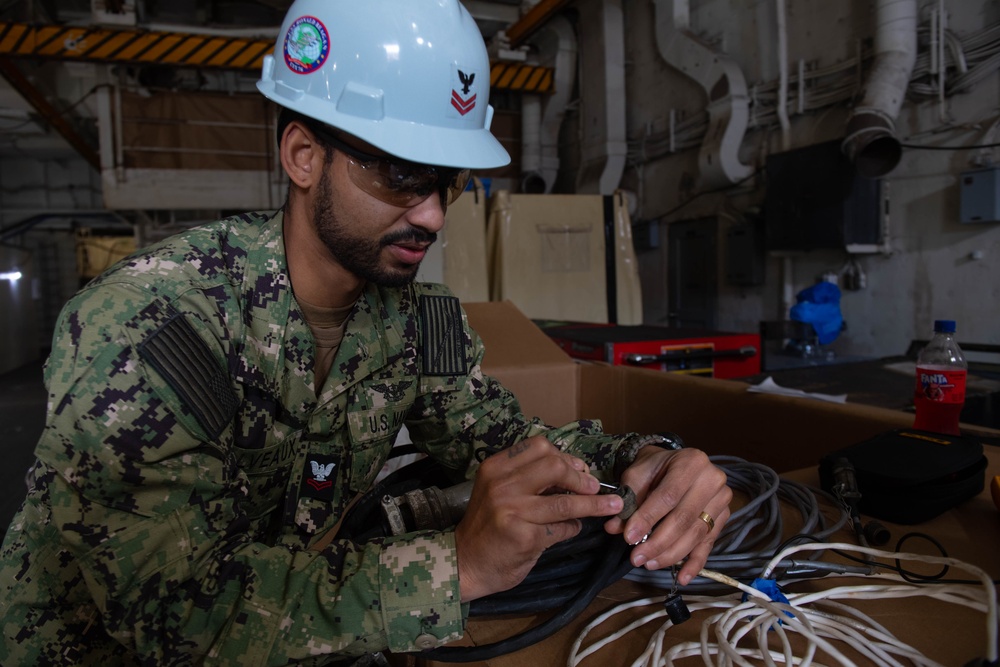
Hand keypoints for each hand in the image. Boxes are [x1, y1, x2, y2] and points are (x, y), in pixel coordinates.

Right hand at [454, 436, 624, 600]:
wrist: (465, 562)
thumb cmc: (488, 525)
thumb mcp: (499, 491)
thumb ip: (530, 477)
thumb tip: (578, 470)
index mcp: (495, 467)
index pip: (539, 446)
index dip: (565, 457)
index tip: (579, 469)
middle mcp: (501, 485)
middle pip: (555, 467)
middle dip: (580, 477)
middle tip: (594, 487)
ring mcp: (512, 511)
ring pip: (565, 502)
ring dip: (593, 505)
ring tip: (611, 506)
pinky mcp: (524, 537)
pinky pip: (562, 528)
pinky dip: (574, 528)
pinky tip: (573, 528)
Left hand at [604, 447, 730, 585]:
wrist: (676, 464)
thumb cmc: (655, 468)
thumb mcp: (637, 475)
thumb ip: (628, 499)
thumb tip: (614, 528)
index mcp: (691, 461)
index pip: (668, 496)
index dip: (648, 519)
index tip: (628, 538)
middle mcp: (712, 479)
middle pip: (684, 519)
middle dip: (658, 542)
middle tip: (636, 558)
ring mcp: (721, 500)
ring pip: (696, 534)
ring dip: (671, 554)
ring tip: (648, 564)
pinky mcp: (723, 518)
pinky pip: (708, 544)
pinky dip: (694, 563)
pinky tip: (682, 578)